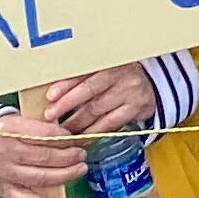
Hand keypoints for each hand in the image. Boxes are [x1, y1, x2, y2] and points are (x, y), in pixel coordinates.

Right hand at [0, 108, 89, 197]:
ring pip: (39, 178)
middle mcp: (4, 152)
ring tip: (79, 170)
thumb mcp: (16, 120)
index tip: (77, 139)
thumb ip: (39, 126)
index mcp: (9, 129)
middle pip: (44, 157)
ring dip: (64, 176)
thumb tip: (70, 135)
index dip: (64, 138)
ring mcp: (2, 174)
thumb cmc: (1, 133)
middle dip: (69, 157)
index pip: (44, 134)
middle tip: (82, 155)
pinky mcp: (1, 191)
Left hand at [40, 64, 163, 135]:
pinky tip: (82, 136)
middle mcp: (121, 73)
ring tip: (61, 130)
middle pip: (90, 90)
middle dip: (67, 104)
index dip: (66, 84)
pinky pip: (110, 123)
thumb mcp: (102, 72)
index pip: (85, 71)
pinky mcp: (137, 108)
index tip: (50, 96)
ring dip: (76, 122)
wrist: (149, 87)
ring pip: (98, 109)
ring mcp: (130, 91)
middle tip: (50, 116)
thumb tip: (51, 94)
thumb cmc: (116, 79)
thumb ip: (81, 79)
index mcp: (109, 61)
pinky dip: (93, 131)